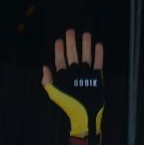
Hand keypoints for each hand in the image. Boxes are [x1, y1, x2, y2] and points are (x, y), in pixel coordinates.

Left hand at [42, 29, 103, 144]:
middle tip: (70, 31)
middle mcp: (74, 74)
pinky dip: (98, 54)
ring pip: (85, 56)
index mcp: (64, 77)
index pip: (60, 60)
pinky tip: (98, 45)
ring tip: (86, 34)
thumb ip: (48, 81)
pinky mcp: (96, 78)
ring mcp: (86, 75)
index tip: (59, 40)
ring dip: (85, 45)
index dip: (59, 50)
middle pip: (73, 55)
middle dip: (71, 43)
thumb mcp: (55, 93)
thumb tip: (44, 67)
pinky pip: (98, 63)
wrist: (85, 114)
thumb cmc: (69, 105)